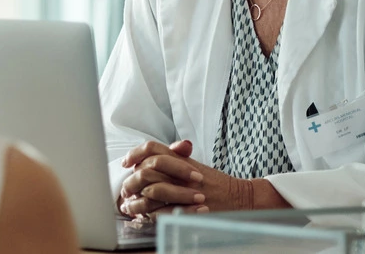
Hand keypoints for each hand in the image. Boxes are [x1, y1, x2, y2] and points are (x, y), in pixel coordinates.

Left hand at [119, 141, 260, 217]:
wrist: (239, 197)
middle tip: (124, 188)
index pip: (152, 148)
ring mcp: (185, 189)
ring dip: (136, 199)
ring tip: (128, 205)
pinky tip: (142, 215)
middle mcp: (181, 171)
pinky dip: (148, 213)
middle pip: (147, 170)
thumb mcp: (194, 165)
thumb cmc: (216, 183)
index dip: (135, 154)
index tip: (126, 163)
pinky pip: (162, 210)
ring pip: (151, 191)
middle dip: (131, 180)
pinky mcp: (188, 207)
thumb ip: (174, 158)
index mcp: (181, 158)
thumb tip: (149, 157)